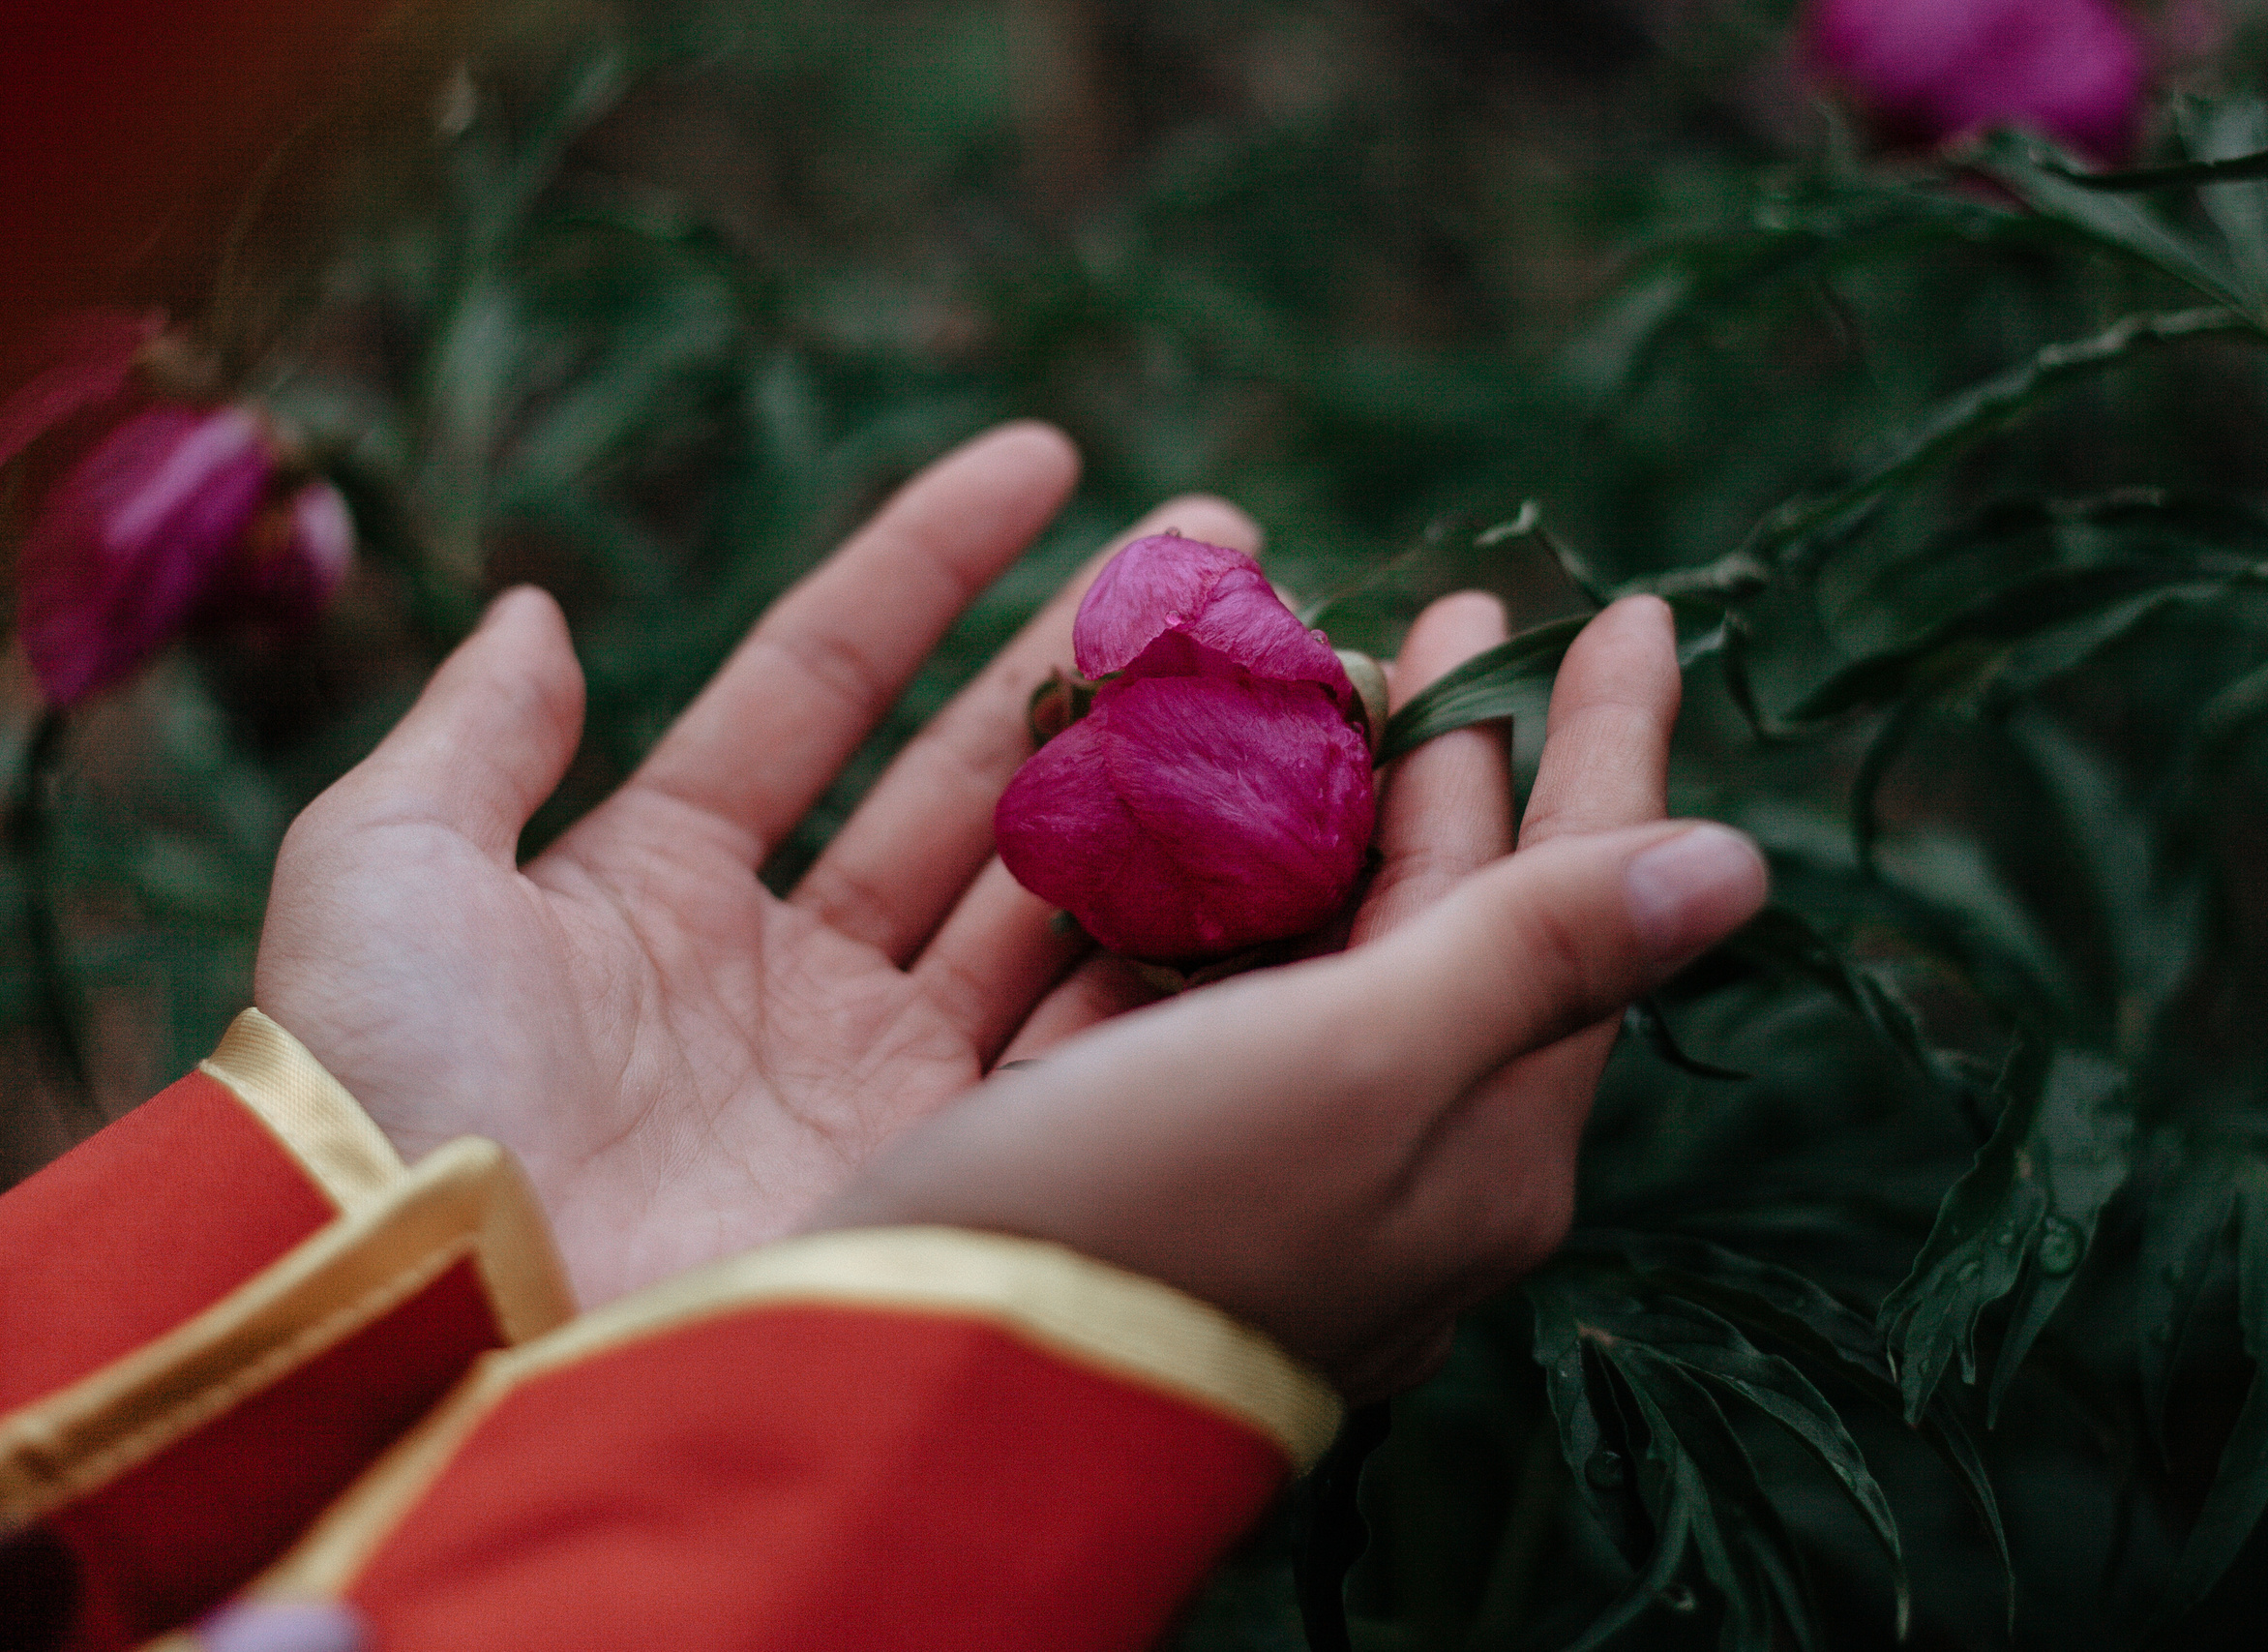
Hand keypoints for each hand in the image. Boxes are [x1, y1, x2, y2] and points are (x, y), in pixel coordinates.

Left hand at [256, 423, 1271, 1306]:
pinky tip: (1277, 846)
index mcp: (654, 882)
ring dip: (1154, 787)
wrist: (443, 1337)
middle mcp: (783, 977)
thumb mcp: (391, 870)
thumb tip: (535, 607)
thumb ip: (476, 735)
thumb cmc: (391, 1086)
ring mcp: (873, 1081)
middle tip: (1223, 556)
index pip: (820, 685)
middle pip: (965, 780)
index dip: (924, 567)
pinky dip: (1174, 950)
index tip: (1044, 462)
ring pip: (1051, 897)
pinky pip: (1083, 1040)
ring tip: (1281, 674)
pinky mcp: (943, 1177)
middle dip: (1085, 662)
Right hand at [810, 596, 1767, 1399]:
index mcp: (1478, 1142)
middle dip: (1449, 751)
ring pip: (1309, 929)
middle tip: (1441, 611)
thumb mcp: (1361, 1072)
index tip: (1632, 609)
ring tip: (1302, 668)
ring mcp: (1242, 1147)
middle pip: (1445, 908)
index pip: (1578, 905)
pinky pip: (1187, 967)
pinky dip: (1188, 861)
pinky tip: (1162, 787)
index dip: (1606, 747)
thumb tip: (1740, 866)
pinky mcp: (1117, 1138)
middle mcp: (1379, 1150)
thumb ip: (1541, 954)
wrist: (911, 1397)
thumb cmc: (1148, 1218)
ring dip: (1309, 790)